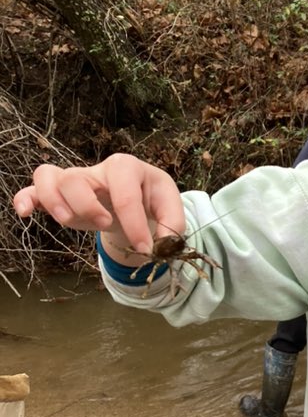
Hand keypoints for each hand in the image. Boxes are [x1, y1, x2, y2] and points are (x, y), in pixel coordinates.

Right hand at [13, 153, 184, 258]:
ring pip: (49, 178)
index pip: (125, 193)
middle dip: (88, 207)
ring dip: (57, 204)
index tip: (146, 249)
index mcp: (127, 167)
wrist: (136, 200)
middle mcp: (96, 170)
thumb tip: (162, 245)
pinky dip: (25, 198)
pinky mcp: (60, 194)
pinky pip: (32, 188)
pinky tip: (26, 213)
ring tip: (71, 223)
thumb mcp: (169, 207)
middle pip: (77, 179)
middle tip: (105, 224)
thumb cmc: (150, 199)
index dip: (135, 225)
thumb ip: (172, 224)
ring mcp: (75, 180)